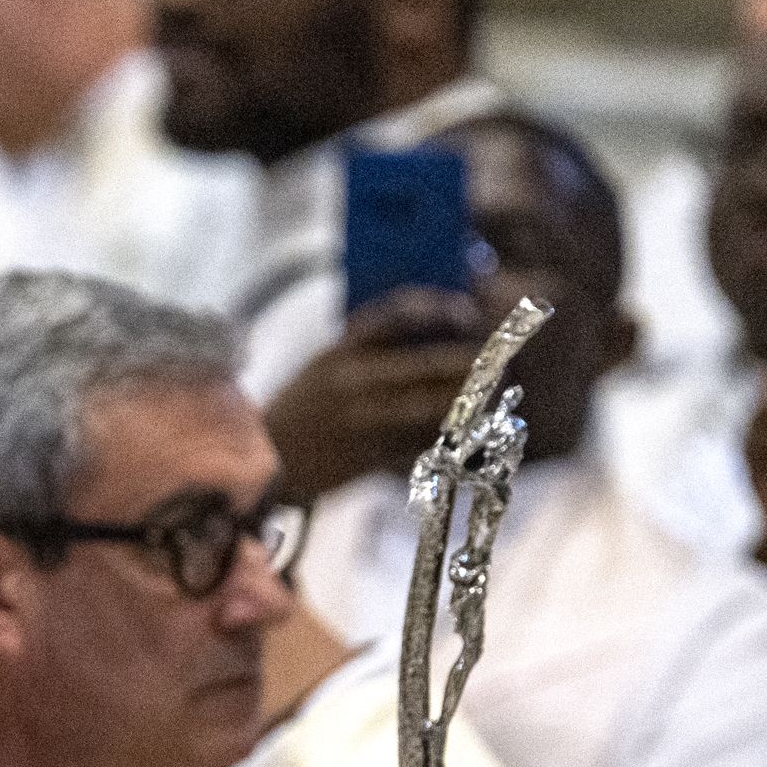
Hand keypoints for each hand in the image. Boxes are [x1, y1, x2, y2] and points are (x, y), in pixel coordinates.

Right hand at [262, 288, 484, 503]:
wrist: (267, 457)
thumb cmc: (302, 407)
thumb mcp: (325, 363)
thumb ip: (368, 346)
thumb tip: (431, 331)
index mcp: (341, 349)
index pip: (398, 313)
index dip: (439, 308)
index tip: (466, 313)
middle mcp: (354, 380)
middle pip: (428, 363)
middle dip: (471, 362)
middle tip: (500, 362)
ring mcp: (362, 419)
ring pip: (431, 407)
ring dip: (468, 403)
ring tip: (492, 397)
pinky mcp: (369, 455)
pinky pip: (418, 444)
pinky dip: (446, 439)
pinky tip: (467, 435)